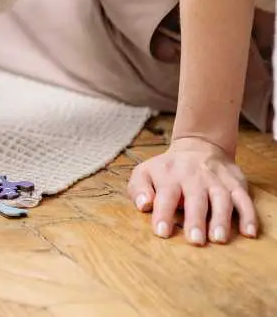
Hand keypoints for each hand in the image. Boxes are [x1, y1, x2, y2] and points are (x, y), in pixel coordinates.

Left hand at [128, 136, 256, 244]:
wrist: (199, 146)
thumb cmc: (168, 169)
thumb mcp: (145, 172)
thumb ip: (138, 189)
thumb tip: (143, 205)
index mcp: (169, 175)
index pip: (166, 194)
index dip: (163, 213)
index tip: (162, 232)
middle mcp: (194, 176)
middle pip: (195, 198)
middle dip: (195, 219)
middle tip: (195, 240)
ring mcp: (216, 180)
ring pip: (221, 198)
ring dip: (221, 218)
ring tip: (218, 238)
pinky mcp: (235, 183)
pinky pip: (244, 199)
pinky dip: (248, 215)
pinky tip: (248, 232)